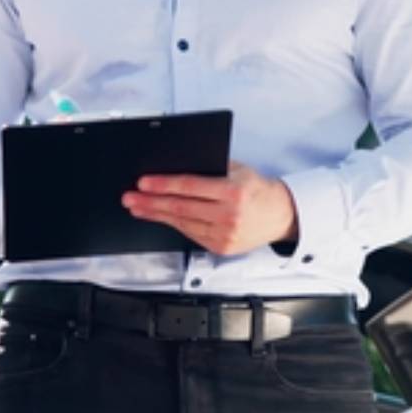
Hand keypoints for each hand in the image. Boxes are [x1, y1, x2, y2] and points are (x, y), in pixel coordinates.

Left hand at [122, 160, 299, 256]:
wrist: (280, 215)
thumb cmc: (258, 190)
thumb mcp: (239, 170)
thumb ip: (212, 168)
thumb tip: (176, 165)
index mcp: (234, 192)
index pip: (190, 186)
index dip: (163, 185)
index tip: (143, 182)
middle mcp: (229, 215)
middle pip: (181, 207)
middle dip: (151, 202)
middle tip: (130, 197)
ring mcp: (225, 235)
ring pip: (182, 223)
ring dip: (156, 215)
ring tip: (137, 207)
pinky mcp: (221, 247)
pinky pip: (190, 234)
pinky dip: (173, 225)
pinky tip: (159, 218)